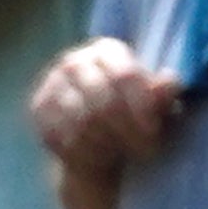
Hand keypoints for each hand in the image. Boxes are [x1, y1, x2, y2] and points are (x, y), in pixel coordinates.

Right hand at [30, 33, 186, 180]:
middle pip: (103, 101)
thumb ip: (163, 94)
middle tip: (145, 150)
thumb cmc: (134, 114)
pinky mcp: (38, 108)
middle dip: (127, 131)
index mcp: (107, 50)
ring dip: (107, 144)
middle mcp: (74, 61)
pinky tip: (99, 158)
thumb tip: (170, 82)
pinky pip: (61, 136)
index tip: (154, 131)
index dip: (142, 106)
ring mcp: (51, 84)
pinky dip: (83, 151)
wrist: (95, 135)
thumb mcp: (157, 105)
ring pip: (82, 122)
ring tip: (123, 154)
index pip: (125, 75)